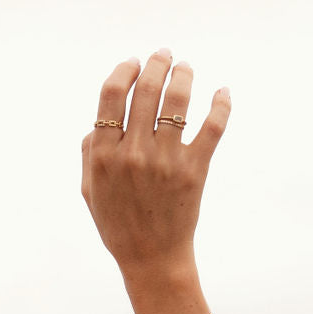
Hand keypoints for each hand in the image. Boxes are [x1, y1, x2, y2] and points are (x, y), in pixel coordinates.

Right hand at [81, 50, 229, 279]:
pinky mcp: (194, 171)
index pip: (111, 95)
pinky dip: (220, 104)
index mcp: (104, 154)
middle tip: (164, 55)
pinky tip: (222, 91)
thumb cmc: (118, 224)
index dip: (124, 71)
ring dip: (183, 76)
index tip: (134, 63)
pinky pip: (212, 127)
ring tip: (186, 67)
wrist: (151, 258)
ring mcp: (165, 161)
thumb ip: (90, 153)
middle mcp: (133, 153)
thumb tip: (97, 122)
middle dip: (156, 64)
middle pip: (146, 91)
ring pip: (177, 102)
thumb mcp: (90, 190)